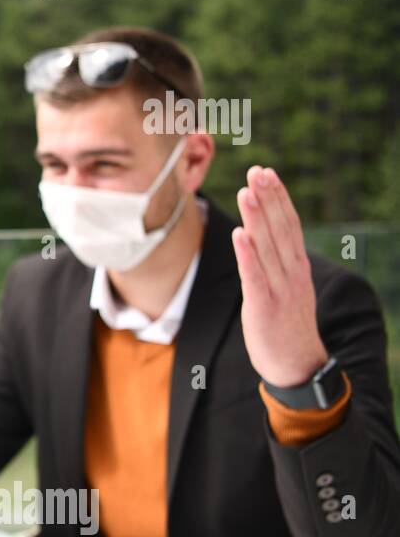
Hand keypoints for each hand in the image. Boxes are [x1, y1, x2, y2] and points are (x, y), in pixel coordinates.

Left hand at [232, 165, 328, 386]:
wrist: (297, 365)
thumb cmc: (286, 324)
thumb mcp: (286, 287)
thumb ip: (276, 262)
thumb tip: (261, 235)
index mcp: (297, 266)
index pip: (288, 225)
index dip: (278, 198)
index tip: (266, 173)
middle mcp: (292, 273)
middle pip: (280, 229)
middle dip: (269, 199)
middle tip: (257, 171)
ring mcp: (280, 290)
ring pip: (267, 248)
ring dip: (257, 218)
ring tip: (247, 192)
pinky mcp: (264, 308)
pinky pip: (255, 277)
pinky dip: (248, 255)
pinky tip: (239, 234)